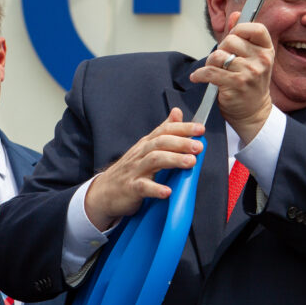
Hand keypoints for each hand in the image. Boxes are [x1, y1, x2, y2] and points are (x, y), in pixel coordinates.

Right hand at [84, 108, 204, 230]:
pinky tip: (168, 191)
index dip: (183, 128)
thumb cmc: (130, 170)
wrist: (105, 191)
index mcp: (146, 144)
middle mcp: (141, 154)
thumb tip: (177, 112)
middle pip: (161, 143)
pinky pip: (143, 187)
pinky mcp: (131, 188)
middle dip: (181, 143)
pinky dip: (156, 189)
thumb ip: (163, 131)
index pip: (165, 130)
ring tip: (190, 162)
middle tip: (198, 146)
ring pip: (154, 160)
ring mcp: (135, 170)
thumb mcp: (146, 148)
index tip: (200, 129)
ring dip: (173, 160)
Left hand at [189, 13, 273, 142]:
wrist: (253, 111)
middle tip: (221, 60)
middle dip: (221, 49)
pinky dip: (200, 74)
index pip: (255, 28)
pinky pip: (210, 72)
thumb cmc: (250, 83)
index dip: (240, 29)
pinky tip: (198, 77)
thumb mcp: (252, 58)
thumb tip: (235, 14)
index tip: (233, 37)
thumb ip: (242, 35)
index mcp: (267, 51)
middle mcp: (261, 60)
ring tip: (212, 70)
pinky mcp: (236, 84)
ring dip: (210, 62)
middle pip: (231, 40)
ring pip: (218, 55)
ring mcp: (250, 73)